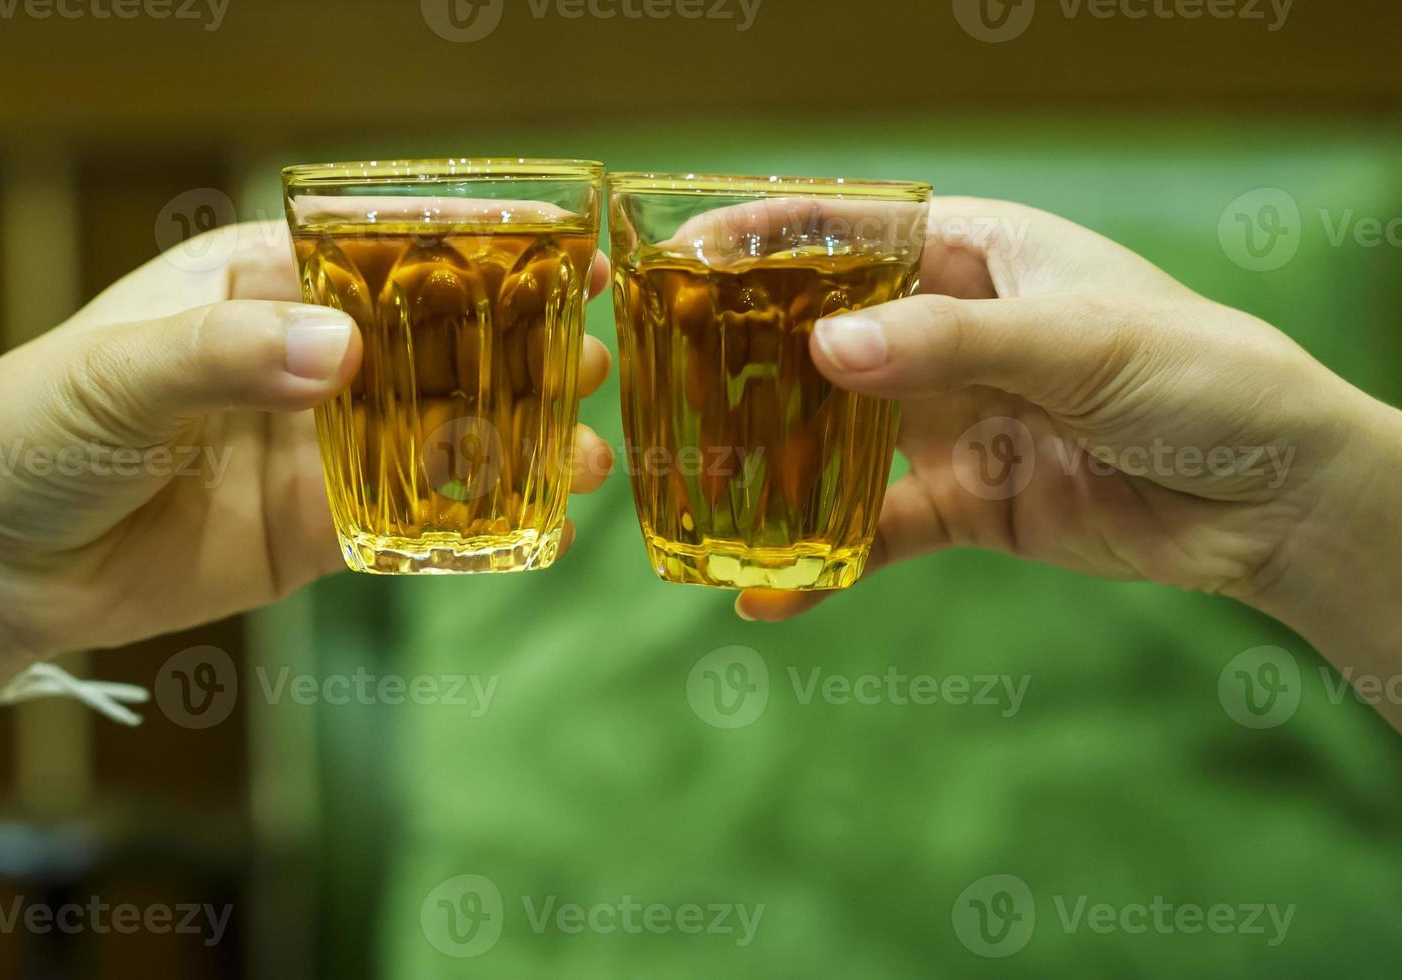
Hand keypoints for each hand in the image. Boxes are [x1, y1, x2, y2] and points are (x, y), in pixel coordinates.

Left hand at [0, 219, 615, 662]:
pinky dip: (468, 523)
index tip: (561, 249)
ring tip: (587, 453)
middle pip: (428, 343)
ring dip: (512, 441)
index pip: (382, 250)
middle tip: (593, 360)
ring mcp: (308, 447)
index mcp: (252, 284)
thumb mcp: (117, 374)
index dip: (474, 248)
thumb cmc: (28, 431)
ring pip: (431, 436)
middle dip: (516, 349)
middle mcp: (294, 358)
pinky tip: (534, 521)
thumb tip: (344, 353)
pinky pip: (404, 521)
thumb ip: (229, 356)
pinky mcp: (307, 530)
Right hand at [736, 196, 1397, 629]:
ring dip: (767, 462)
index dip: (770, 236)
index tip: (687, 252)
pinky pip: (873, 533)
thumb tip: (824, 348)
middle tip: (662, 376)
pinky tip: (765, 594)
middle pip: (824, 334)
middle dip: (745, 354)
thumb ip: (949, 343)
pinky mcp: (963, 505)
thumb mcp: (1078, 342)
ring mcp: (951, 421)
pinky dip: (822, 564)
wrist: (1278, 502)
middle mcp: (951, 333)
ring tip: (688, 488)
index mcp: (981, 256)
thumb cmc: (1201, 377)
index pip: (857, 228)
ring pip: (833, 436)